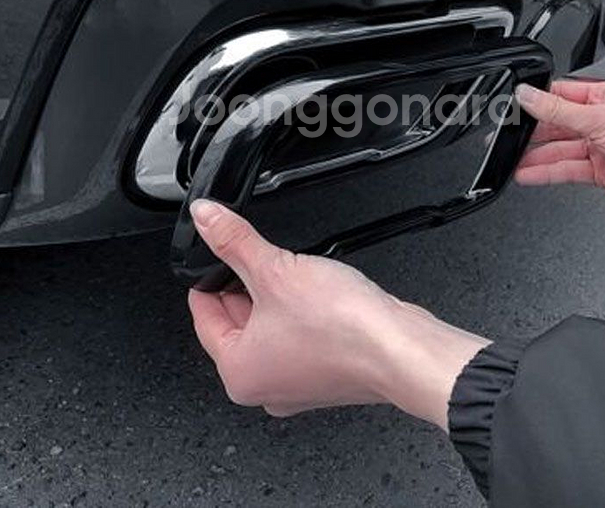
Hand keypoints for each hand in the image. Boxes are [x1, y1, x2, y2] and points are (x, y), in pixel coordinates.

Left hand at [187, 201, 487, 429]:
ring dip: (276, 296)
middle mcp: (264, 386)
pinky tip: (317, 294)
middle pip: (237, 321)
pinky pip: (298, 335)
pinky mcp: (326, 374)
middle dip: (246, 285)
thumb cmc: (344, 328)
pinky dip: (301, 312)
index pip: (203, 315)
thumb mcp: (275, 270)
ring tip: (295, 273)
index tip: (217, 252)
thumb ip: (234, 241)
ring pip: (270, 327)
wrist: (401, 348)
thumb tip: (207, 218)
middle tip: (262, 257)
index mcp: (238, 372)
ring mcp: (297, 384)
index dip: (209, 276)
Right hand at [515, 80, 604, 213]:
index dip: (532, 102)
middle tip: (502, 138)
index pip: (557, 95)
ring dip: (534, 157)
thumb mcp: (599, 119)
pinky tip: (529, 175)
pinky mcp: (601, 171)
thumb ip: (558, 110)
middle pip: (554, 124)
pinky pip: (567, 170)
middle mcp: (600, 120)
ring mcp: (600, 146)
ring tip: (509, 161)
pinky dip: (547, 173)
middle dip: (529, 133)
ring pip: (558, 150)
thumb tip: (527, 95)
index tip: (510, 108)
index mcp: (602, 96)